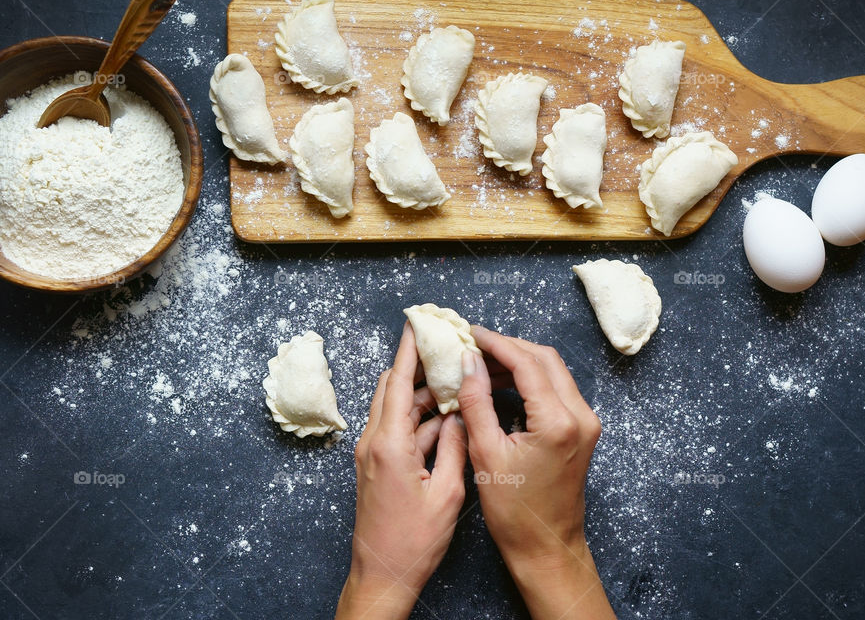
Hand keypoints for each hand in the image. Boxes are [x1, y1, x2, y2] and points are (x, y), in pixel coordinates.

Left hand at [336, 324, 467, 619]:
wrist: (383, 574)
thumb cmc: (414, 541)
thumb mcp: (447, 492)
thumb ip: (454, 446)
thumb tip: (460, 414)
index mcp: (389, 445)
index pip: (399, 383)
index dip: (409, 350)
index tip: (417, 323)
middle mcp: (374, 443)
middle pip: (393, 389)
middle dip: (417, 366)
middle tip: (443, 348)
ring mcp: (372, 454)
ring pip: (396, 408)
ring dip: (422, 394)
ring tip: (454, 382)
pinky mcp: (376, 466)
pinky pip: (397, 429)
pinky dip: (419, 418)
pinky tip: (445, 418)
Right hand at [457, 326, 614, 619]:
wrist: (547, 546)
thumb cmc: (514, 511)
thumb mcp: (485, 454)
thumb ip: (477, 402)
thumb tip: (468, 363)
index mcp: (558, 422)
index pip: (527, 364)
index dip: (496, 344)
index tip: (470, 334)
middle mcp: (580, 416)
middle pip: (545, 359)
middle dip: (508, 347)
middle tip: (474, 345)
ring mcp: (586, 422)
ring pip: (553, 371)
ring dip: (519, 362)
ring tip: (482, 363)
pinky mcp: (583, 429)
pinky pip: (557, 389)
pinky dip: (531, 380)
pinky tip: (502, 383)